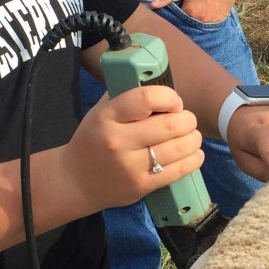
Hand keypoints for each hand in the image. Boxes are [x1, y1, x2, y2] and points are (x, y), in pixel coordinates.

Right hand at [62, 85, 203, 213]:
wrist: (75, 181)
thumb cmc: (94, 140)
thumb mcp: (100, 112)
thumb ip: (126, 96)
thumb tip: (159, 82)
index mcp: (107, 117)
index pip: (147, 99)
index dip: (169, 98)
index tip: (174, 102)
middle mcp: (118, 141)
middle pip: (170, 125)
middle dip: (187, 120)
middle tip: (186, 120)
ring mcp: (130, 166)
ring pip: (179, 148)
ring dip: (193, 139)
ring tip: (191, 136)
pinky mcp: (141, 186)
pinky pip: (178, 171)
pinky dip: (193, 159)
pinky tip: (194, 153)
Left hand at [150, 0, 239, 23]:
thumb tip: (153, 5)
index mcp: (190, 12)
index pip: (177, 21)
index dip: (175, 16)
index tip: (176, 11)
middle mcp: (201, 20)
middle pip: (188, 25)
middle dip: (184, 21)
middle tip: (188, 8)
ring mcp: (212, 22)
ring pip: (199, 26)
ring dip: (195, 22)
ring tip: (197, 11)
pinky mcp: (220, 20)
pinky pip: (210, 25)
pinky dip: (206, 22)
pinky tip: (206, 12)